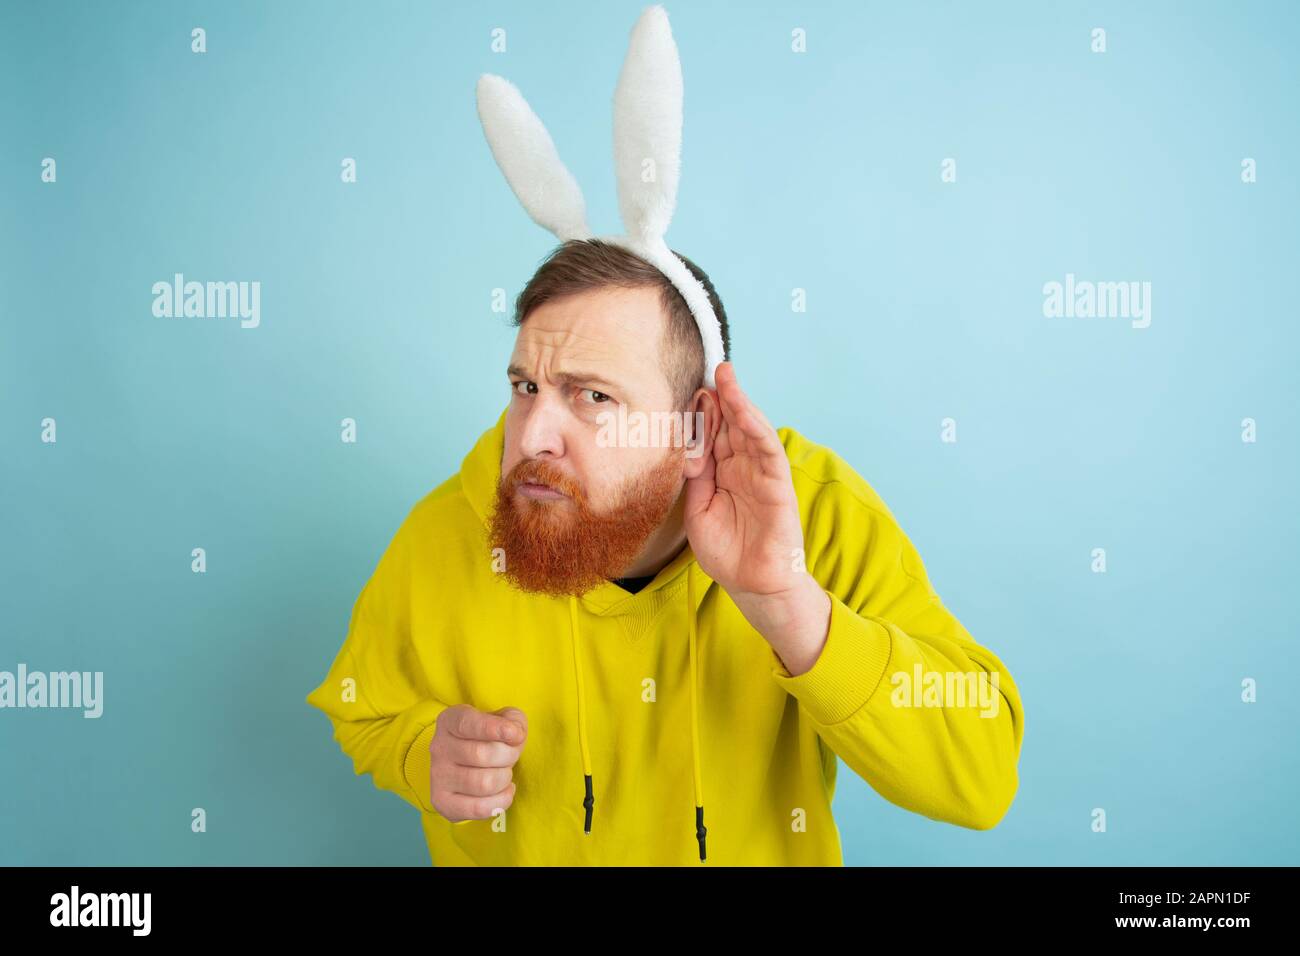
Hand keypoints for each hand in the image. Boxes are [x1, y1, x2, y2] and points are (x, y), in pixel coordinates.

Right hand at [429, 705, 526, 821]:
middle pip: (482, 755)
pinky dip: (501, 800)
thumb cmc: (489, 738)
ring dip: (505, 778)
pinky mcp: (443, 802)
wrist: (465, 762)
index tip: (515, 734)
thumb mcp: (503, 719)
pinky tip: (504, 790)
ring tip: (504, 772)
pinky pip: (479, 808)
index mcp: (450, 720)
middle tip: (512, 755)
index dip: (493, 729)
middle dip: (509, 756)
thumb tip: (515, 735)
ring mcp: (438, 776)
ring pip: (484, 783)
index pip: (468, 723)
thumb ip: (513, 721)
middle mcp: (439, 747)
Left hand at [683, 361, 805, 599]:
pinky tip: (743, 410)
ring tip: (726, 377)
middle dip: (720, 398)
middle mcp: (743, 468)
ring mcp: (762, 474)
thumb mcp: (698, 510)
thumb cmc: (727, 552)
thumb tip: (686, 447)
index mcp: (724, 473)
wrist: (753, 585)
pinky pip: (768, 450)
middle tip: (709, 370)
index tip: (688, 391)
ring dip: (739, 403)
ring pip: (750, 430)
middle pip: (731, 425)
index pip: (713, 435)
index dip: (702, 414)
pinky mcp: (778, 484)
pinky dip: (756, 428)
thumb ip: (696, 478)